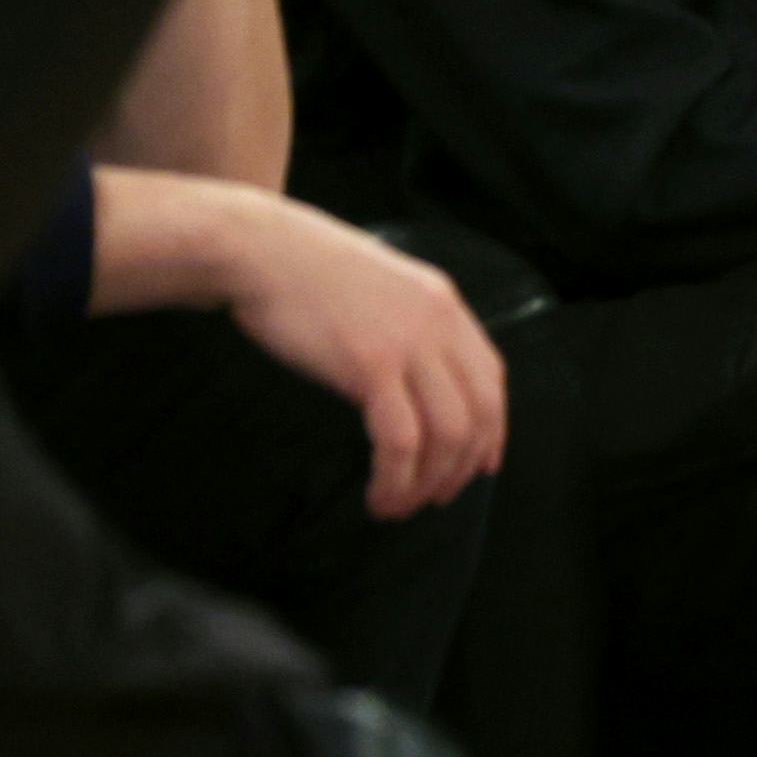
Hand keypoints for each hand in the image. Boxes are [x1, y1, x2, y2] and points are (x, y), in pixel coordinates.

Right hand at [196, 193, 511, 518]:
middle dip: (462, 467)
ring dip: (427, 482)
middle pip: (480, 413)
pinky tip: (379, 493)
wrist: (261, 250)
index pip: (492, 378)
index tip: (482, 465)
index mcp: (444, 305)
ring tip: (397, 505)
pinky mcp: (371, 364)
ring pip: (447, 434)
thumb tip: (416, 381)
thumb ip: (408, 327)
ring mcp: (409, 344)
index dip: (494, 429)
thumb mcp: (380, 290)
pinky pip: (402, 439)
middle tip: (434, 498)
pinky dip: (397, 477)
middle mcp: (439, 324)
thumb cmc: (304, 273)